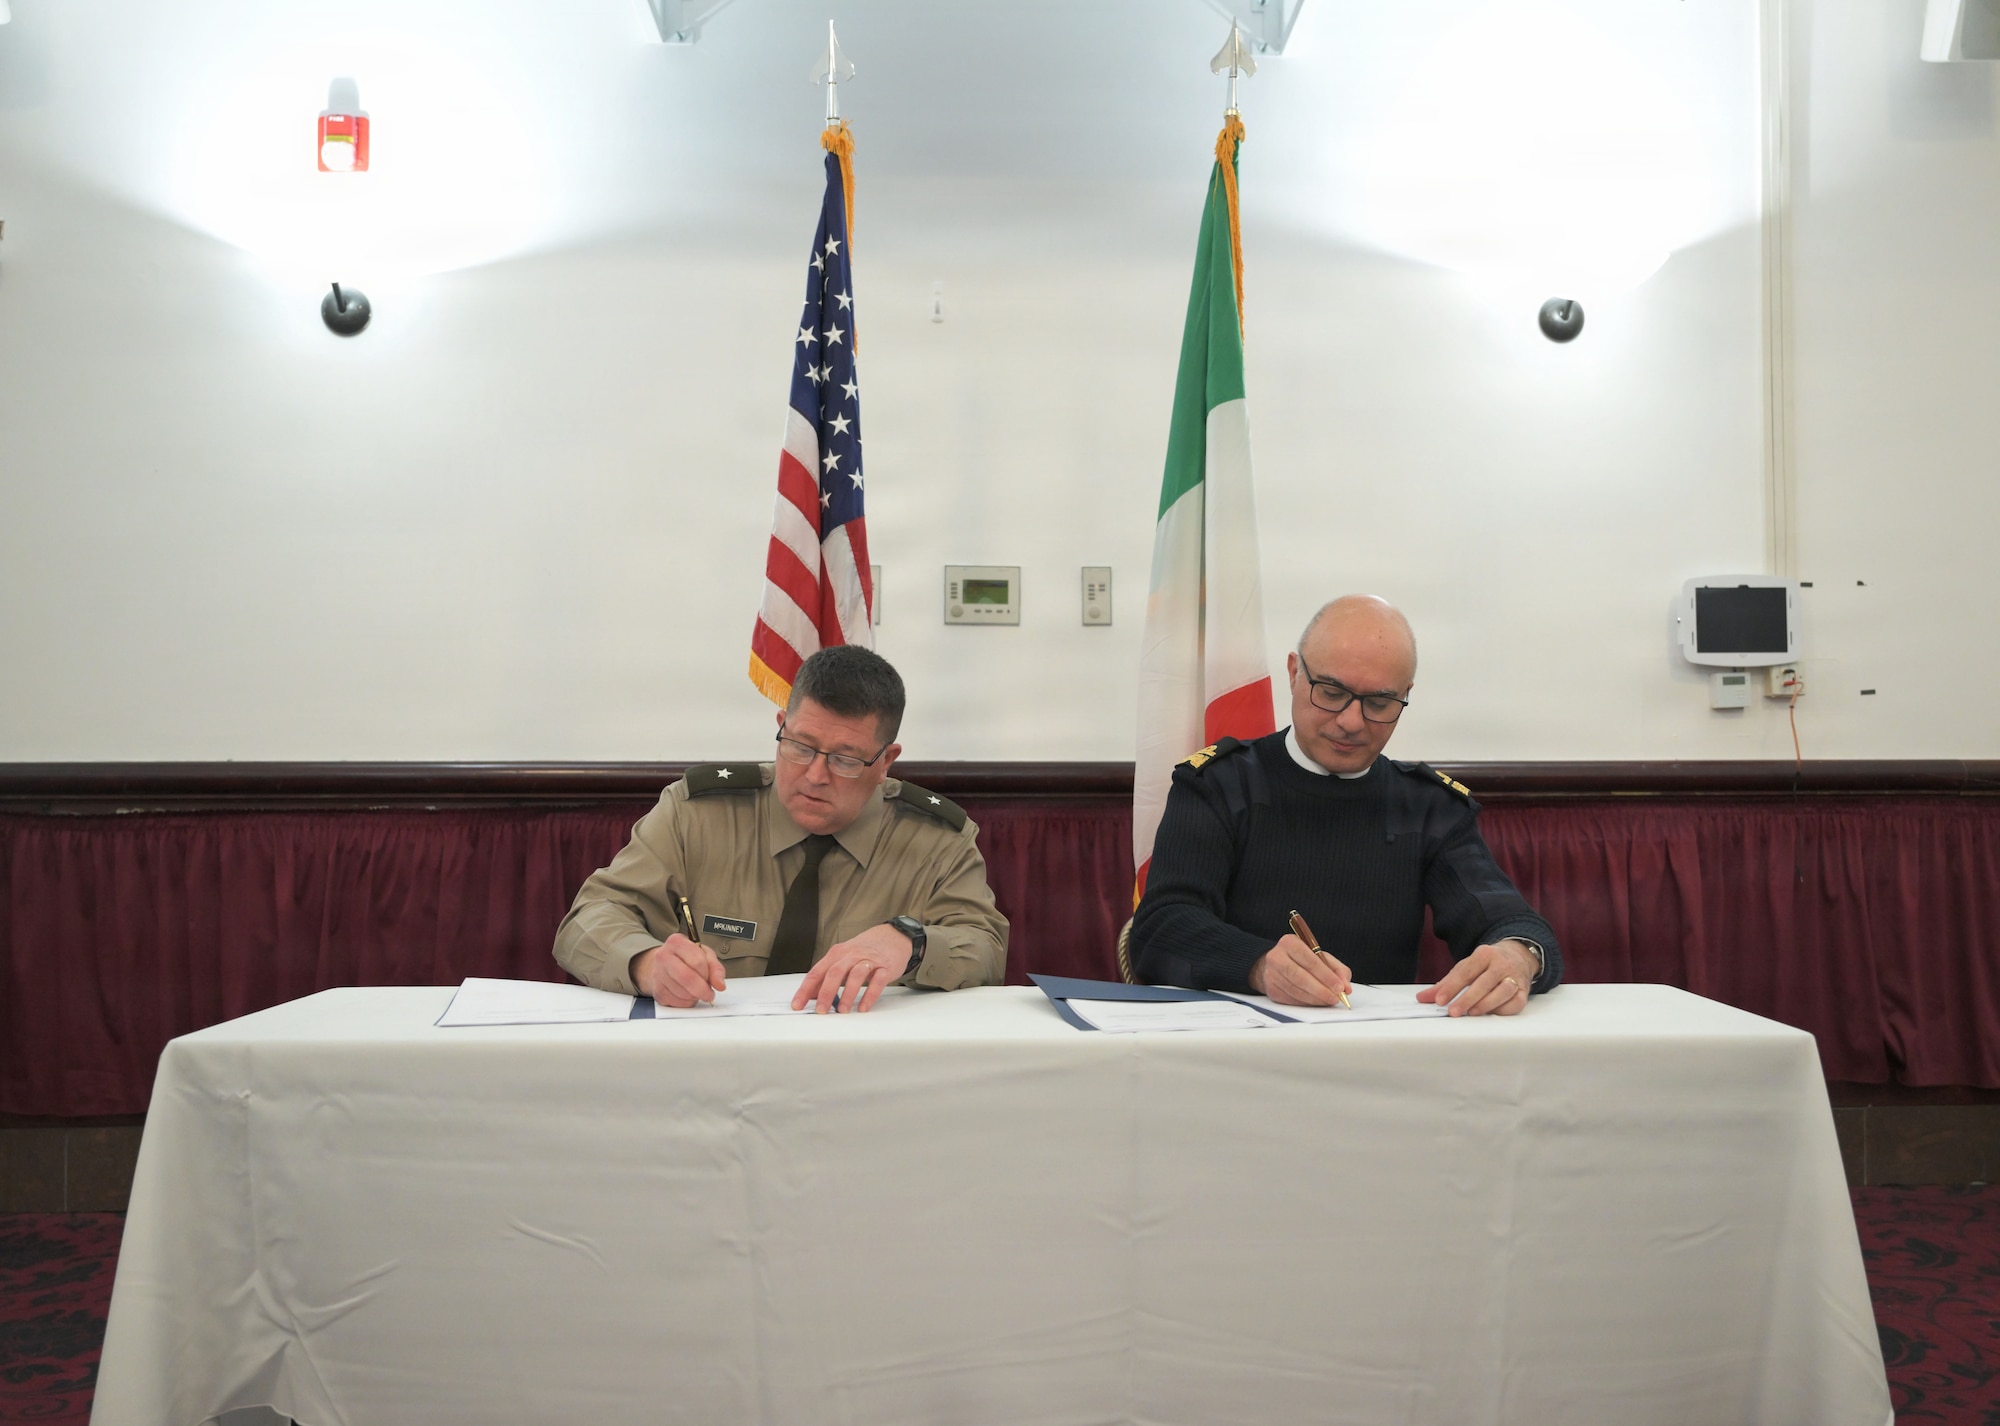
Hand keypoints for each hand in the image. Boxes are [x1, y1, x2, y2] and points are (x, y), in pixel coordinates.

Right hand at [630, 936, 726, 1007]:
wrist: (665, 963)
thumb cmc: (686, 957)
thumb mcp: (705, 955)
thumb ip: (716, 968)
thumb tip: (720, 984)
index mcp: (677, 942)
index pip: (696, 961)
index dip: (707, 974)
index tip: (712, 980)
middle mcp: (663, 956)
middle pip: (687, 978)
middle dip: (702, 990)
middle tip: (708, 994)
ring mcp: (657, 973)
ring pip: (681, 992)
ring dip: (694, 996)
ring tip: (696, 990)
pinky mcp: (656, 990)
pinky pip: (674, 1002)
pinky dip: (685, 1002)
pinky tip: (687, 994)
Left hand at [793, 922, 914, 1013]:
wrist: (892, 937)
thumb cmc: (864, 950)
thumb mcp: (843, 958)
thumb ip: (827, 975)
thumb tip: (810, 995)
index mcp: (837, 954)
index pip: (816, 972)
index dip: (805, 989)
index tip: (797, 1005)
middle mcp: (851, 955)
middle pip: (835, 973)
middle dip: (826, 993)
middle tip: (821, 1010)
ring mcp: (869, 961)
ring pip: (855, 976)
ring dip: (848, 994)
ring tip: (843, 1011)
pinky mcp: (885, 967)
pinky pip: (877, 982)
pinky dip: (870, 995)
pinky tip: (864, 1007)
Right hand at [1248, 934, 1352, 1006]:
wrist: (1277, 964)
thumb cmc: (1302, 959)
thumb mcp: (1321, 956)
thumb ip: (1337, 970)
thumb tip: (1346, 987)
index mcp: (1290, 943)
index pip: (1310, 961)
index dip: (1326, 976)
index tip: (1340, 987)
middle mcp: (1277, 957)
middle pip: (1301, 977)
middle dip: (1321, 990)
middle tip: (1335, 997)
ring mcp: (1271, 974)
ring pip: (1296, 991)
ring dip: (1315, 999)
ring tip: (1328, 1000)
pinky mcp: (1270, 989)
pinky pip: (1291, 999)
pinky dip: (1306, 1003)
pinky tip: (1316, 1002)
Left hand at [1417, 940, 1535, 1016]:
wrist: (1518, 955)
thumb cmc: (1487, 965)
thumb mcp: (1466, 967)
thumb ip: (1445, 983)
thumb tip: (1422, 998)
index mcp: (1484, 954)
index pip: (1465, 972)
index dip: (1451, 987)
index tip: (1439, 1000)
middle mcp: (1501, 964)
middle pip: (1484, 982)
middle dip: (1467, 998)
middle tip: (1453, 1012)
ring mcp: (1514, 976)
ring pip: (1502, 991)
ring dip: (1487, 1003)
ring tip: (1472, 1013)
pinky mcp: (1525, 990)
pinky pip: (1517, 1002)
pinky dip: (1505, 1009)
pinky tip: (1492, 1013)